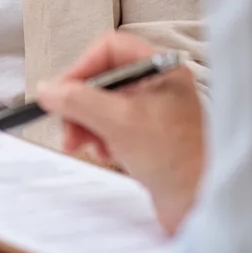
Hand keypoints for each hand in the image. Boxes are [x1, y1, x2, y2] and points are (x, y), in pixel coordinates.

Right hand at [36, 31, 204, 234]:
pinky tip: (105, 154)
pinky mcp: (150, 138)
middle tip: (67, 126)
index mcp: (160, 69)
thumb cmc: (177, 159)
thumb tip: (48, 89)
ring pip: (104, 105)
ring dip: (86, 124)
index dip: (81, 68)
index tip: (60, 92)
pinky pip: (113, 127)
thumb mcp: (117, 121)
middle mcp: (159, 86)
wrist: (203, 203)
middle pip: (102, 79)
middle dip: (79, 104)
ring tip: (82, 145)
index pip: (109, 49)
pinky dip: (101, 139)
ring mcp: (155, 112)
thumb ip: (77, 100)